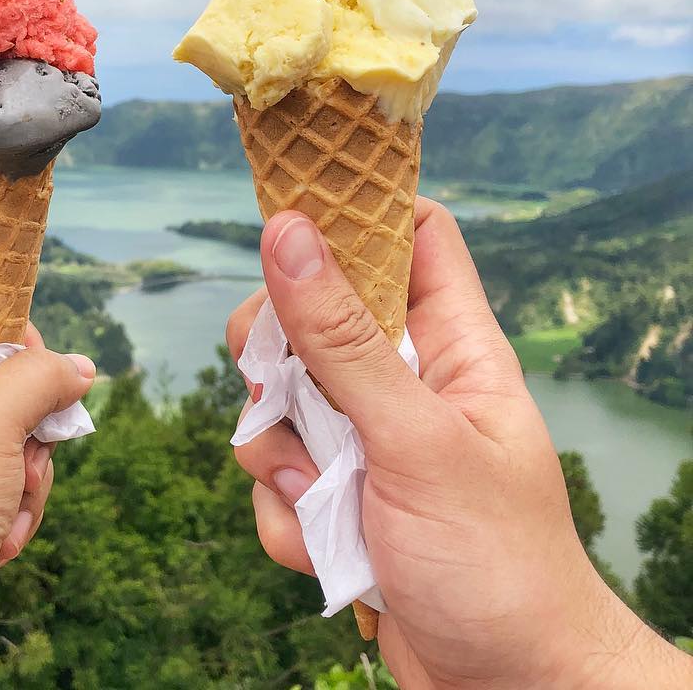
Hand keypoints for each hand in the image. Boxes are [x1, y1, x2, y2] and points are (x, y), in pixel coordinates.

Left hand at [0, 311, 95, 688]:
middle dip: (28, 425)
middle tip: (28, 449)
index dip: (4, 335)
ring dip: (27, 477)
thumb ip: (38, 379)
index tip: (38, 360)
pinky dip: (14, 512)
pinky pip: (6, 487)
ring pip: (13, 441)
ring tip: (8, 508)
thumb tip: (81, 368)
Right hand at [227, 200, 691, 689]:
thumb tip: (290, 234)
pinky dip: (286, 514)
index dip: (354, 209)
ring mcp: (365, 437)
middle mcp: (403, 379)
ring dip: (281, 455)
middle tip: (283, 393)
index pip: (410, 234)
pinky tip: (331, 549)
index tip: (290, 214)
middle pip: (310, 310)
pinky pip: (276, 472)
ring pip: (279, 398)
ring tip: (327, 501)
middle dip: (277, 355)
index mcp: (450, 343)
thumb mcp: (416, 441)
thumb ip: (343, 339)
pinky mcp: (335, 492)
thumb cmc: (496, 563)